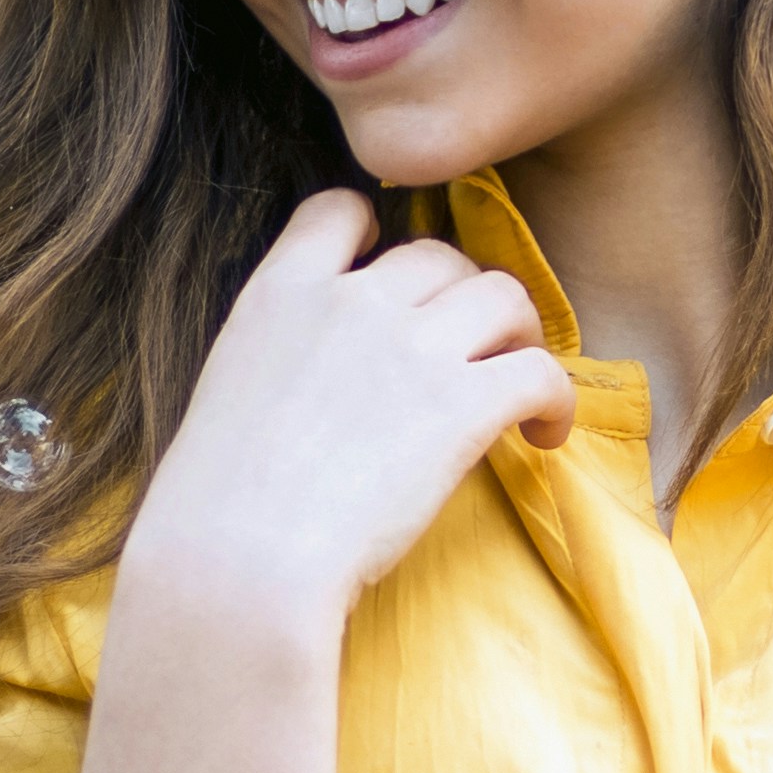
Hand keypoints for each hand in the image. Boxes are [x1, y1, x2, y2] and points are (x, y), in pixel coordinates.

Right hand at [125, 192, 577, 626]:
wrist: (237, 562)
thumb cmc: (216, 511)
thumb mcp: (230, 394)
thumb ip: (284, 358)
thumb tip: (331, 383)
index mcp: (279, 294)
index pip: (339, 210)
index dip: (377, 231)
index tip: (395, 279)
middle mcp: (350, 301)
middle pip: (439, 256)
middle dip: (462, 296)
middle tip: (471, 351)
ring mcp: (410, 346)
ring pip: (504, 295)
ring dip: (520, 334)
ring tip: (515, 384)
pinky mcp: (463, 403)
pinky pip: (542, 371)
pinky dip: (556, 401)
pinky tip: (543, 437)